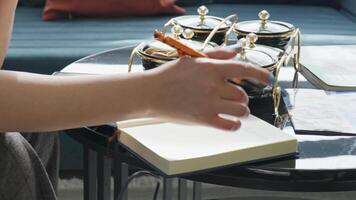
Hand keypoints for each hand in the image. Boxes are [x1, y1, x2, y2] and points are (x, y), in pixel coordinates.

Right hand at [145, 49, 270, 130]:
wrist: (150, 92)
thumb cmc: (169, 75)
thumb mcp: (192, 59)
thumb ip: (216, 55)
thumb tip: (235, 53)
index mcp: (211, 68)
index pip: (243, 69)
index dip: (259, 74)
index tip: (267, 79)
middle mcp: (213, 85)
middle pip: (242, 95)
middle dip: (242, 98)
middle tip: (235, 99)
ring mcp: (209, 103)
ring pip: (240, 110)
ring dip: (241, 112)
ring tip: (235, 111)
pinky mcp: (203, 119)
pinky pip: (230, 125)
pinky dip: (235, 125)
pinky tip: (232, 123)